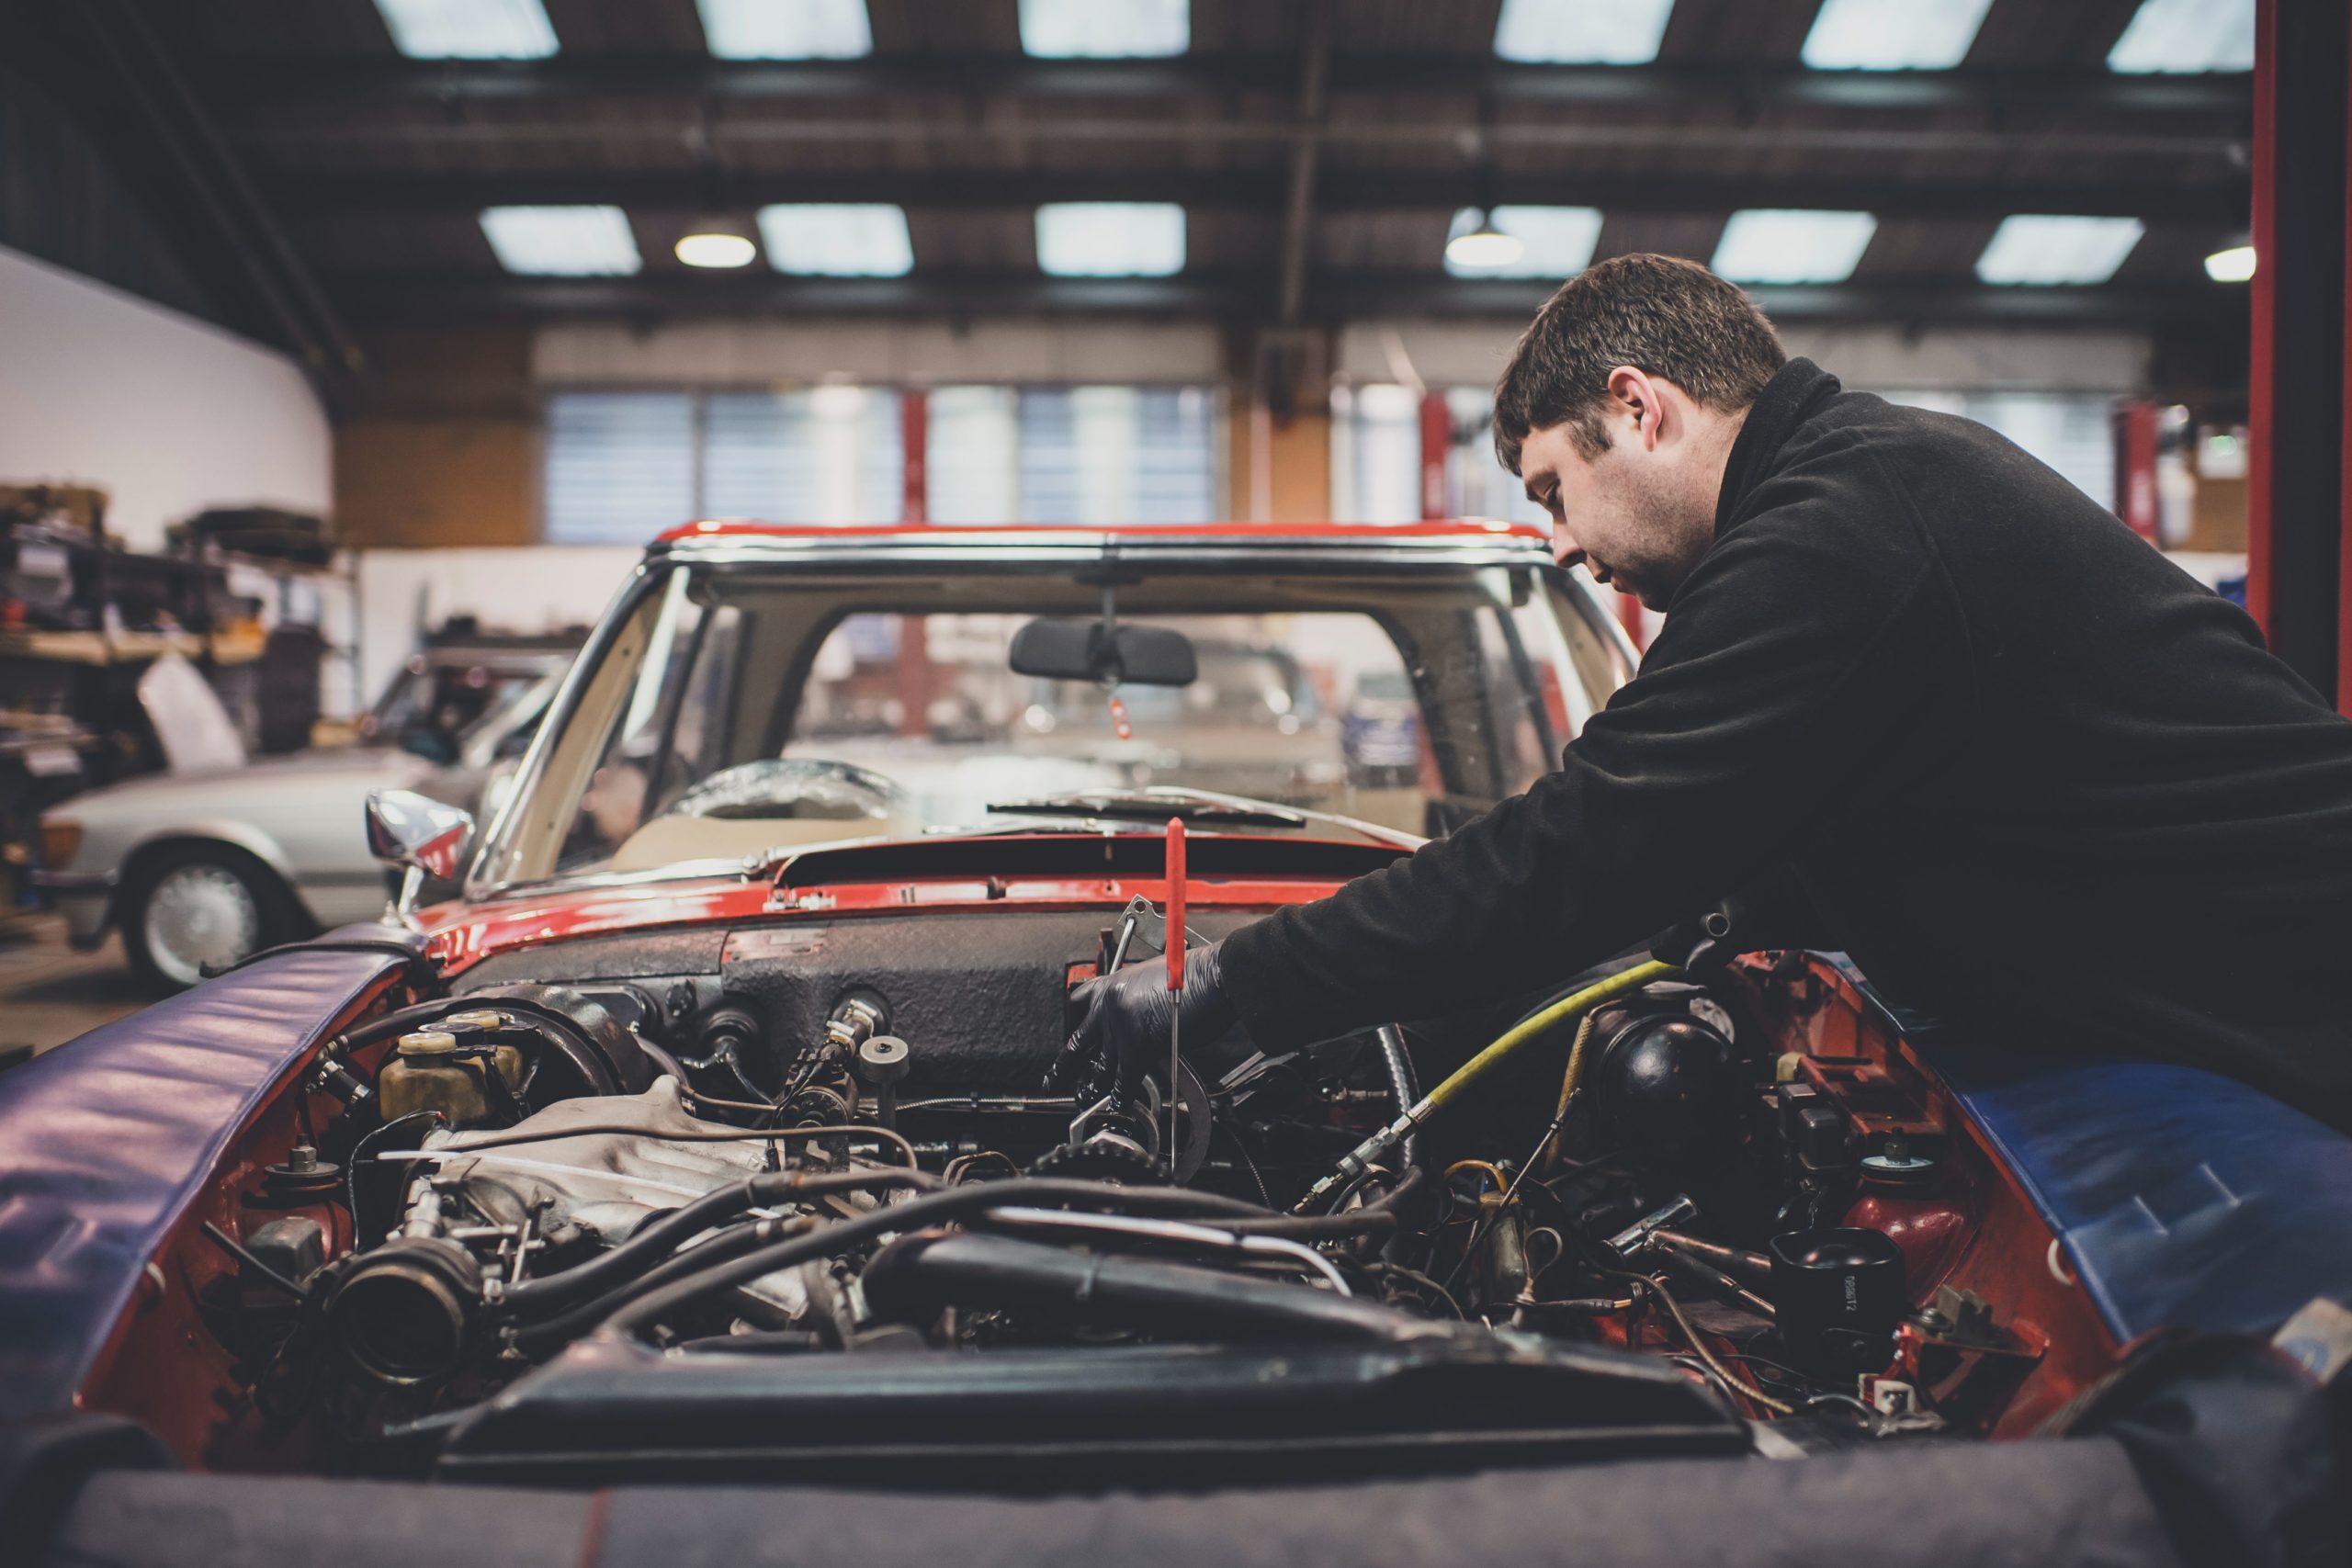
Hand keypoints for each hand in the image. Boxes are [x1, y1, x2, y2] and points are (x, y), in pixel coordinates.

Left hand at [1047, 941, 1235, 1101]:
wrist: (1215, 976)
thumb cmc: (1196, 974)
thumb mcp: (1153, 978)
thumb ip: (1137, 1000)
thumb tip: (1139, 1020)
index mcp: (1113, 984)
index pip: (1079, 1002)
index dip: (1073, 1023)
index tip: (1071, 1035)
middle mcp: (1110, 1005)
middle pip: (1078, 1040)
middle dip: (1065, 1065)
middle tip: (1054, 1078)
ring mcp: (1120, 1028)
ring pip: (1098, 1067)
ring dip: (1091, 1087)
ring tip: (1084, 1099)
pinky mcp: (1137, 1049)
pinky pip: (1123, 1081)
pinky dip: (1121, 1098)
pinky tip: (1118, 1106)